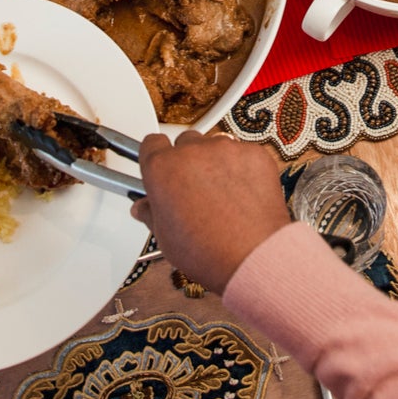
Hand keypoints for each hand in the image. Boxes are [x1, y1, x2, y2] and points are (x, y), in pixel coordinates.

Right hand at [131, 130, 289, 293]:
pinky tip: (243, 194)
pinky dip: (243, 168)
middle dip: (188, 161)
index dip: (157, 156)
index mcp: (162, 168)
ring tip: (222, 194)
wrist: (252, 256)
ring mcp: (224, 149)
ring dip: (216, 162)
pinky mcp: (253, 153)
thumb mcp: (165, 237)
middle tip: (194, 187)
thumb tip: (144, 208)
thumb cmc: (208, 251)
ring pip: (215, 145)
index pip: (152, 144)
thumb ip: (151, 213)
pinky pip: (244, 154)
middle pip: (185, 142)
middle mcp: (191, 152)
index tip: (163, 166)